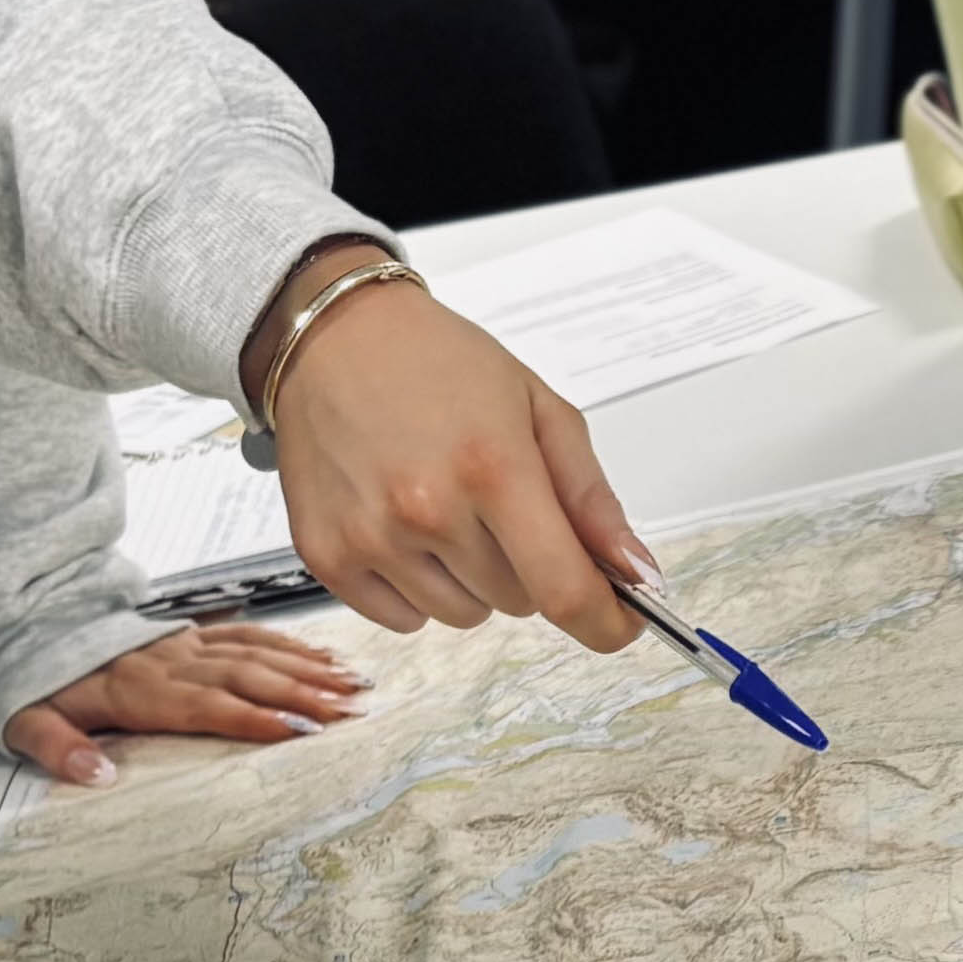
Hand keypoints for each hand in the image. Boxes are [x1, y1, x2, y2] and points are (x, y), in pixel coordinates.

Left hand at [4, 620, 371, 784]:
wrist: (21, 627)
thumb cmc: (30, 684)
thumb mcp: (22, 723)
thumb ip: (56, 747)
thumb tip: (96, 775)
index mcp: (135, 689)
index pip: (206, 705)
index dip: (253, 717)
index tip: (301, 731)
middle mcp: (169, 661)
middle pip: (245, 676)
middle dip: (303, 693)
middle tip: (353, 711)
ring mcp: (183, 644)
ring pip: (254, 653)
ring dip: (307, 668)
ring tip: (355, 685)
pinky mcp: (188, 634)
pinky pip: (246, 634)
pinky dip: (287, 645)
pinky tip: (322, 657)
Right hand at [248, 255, 650, 656]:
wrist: (335, 337)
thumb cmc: (438, 362)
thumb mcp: (538, 408)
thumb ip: (591, 497)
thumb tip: (635, 571)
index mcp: (492, 466)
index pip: (565, 589)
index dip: (604, 622)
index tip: (620, 624)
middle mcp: (427, 510)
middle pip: (519, 602)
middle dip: (527, 564)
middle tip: (498, 502)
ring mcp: (372, 538)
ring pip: (463, 615)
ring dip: (472, 579)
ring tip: (447, 507)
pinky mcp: (326, 556)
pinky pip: (403, 619)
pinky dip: (418, 589)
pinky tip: (405, 528)